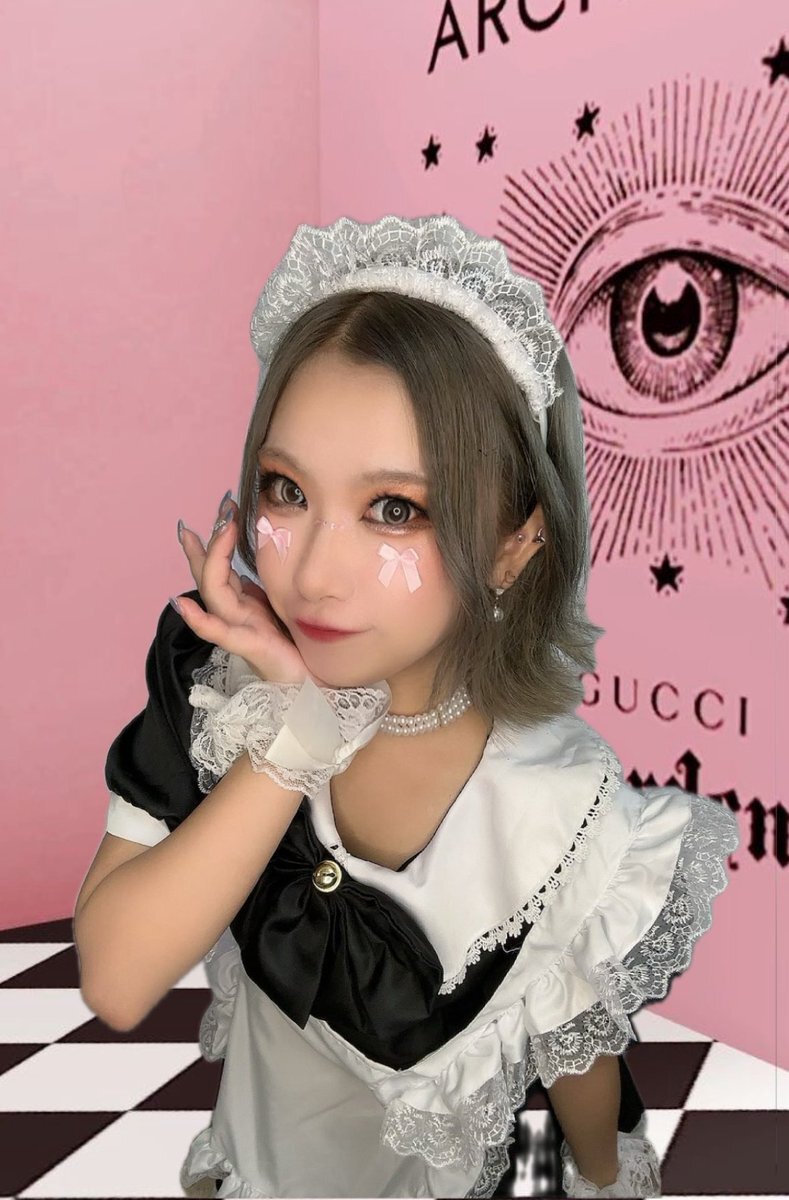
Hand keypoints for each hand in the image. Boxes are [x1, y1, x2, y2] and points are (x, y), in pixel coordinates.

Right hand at [175, 497, 322, 686]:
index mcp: (244, 603)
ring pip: (214, 595)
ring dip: (211, 563)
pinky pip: (221, 633)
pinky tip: (183, 605)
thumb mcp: (282, 604)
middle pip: (211, 576)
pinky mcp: (251, 648)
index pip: (219, 568)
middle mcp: (236, 614)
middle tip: (222, 512)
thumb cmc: (298, 645)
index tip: (223, 509)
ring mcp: (240, 630)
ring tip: (216, 534)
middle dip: (212, 542)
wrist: (315, 681)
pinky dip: (200, 620)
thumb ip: (265, 585)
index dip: (215, 541)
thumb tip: (258, 556)